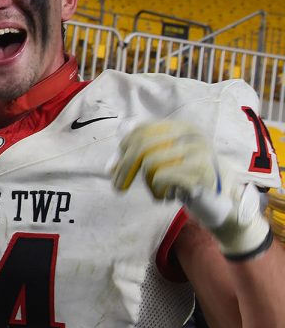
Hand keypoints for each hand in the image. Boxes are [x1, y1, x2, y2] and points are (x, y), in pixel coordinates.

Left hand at [112, 120, 270, 257]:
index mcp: (181, 127)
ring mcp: (199, 151)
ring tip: (159, 192)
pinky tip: (168, 196)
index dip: (122, 149)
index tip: (114, 169)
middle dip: (124, 169)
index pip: (141, 130)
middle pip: (142, 145)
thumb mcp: (162, 164)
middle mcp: (192, 134)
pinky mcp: (202, 170)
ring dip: (148, 184)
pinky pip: (162, 177)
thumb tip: (110, 167)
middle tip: (118, 188)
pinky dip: (158, 191)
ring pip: (150, 162)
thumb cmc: (184, 180)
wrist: (217, 200)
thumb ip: (138, 159)